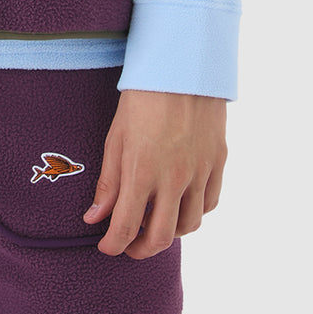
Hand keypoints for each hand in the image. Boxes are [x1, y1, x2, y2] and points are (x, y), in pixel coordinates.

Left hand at [82, 89, 226, 258]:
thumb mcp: (116, 135)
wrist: (182, 64)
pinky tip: (180, 202)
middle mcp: (174, 178)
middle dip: (140, 249)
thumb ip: (108, 181)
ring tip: (153, 221)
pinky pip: (209, 203)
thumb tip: (94, 217)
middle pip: (160, 237)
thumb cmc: (142, 95)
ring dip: (169, 232)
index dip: (113, 245)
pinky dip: (194, 212)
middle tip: (128, 244)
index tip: (105, 246)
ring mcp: (200, 171)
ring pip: (189, 225)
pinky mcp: (218, 162)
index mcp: (142, 170)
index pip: (125, 227)